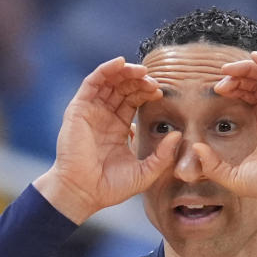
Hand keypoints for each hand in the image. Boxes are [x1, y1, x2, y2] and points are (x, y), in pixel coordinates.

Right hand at [34, 57, 180, 222]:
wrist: (84, 193)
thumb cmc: (111, 187)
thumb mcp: (145, 172)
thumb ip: (163, 156)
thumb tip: (178, 135)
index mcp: (118, 127)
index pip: (134, 101)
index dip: (146, 93)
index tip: (160, 93)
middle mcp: (104, 116)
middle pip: (123, 88)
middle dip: (139, 81)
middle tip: (153, 82)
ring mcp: (90, 111)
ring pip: (109, 81)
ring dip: (125, 72)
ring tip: (141, 71)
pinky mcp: (78, 109)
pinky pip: (92, 82)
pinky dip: (105, 69)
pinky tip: (120, 63)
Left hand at [193, 51, 256, 201]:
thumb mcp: (231, 176)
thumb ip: (212, 164)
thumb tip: (197, 148)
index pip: (249, 95)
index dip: (233, 87)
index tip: (217, 90)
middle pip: (256, 81)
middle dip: (237, 75)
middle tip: (220, 80)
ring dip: (248, 66)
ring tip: (229, 69)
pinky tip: (254, 57)